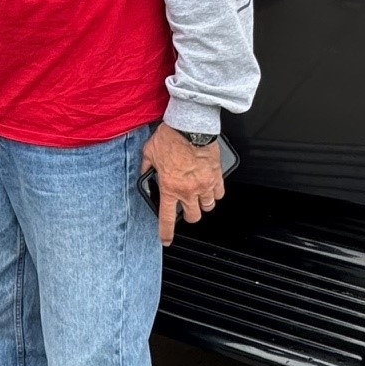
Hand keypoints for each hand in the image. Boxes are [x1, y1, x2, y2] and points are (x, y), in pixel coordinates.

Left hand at [140, 122, 224, 246]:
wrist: (190, 126)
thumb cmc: (170, 137)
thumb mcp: (149, 152)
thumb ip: (146, 166)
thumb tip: (144, 171)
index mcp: (169, 187)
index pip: (166, 218)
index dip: (166, 233)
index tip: (166, 239)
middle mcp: (188, 190)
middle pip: (192, 217)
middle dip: (188, 215)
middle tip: (185, 208)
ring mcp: (204, 185)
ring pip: (208, 207)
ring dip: (202, 204)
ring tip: (198, 196)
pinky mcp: (216, 176)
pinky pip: (219, 193)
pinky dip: (215, 193)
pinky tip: (210, 187)